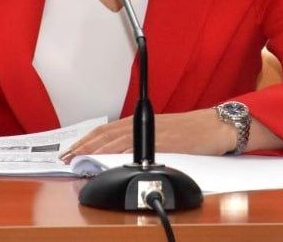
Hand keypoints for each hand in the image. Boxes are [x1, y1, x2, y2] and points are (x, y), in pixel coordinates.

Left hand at [61, 109, 234, 160]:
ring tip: (78, 160)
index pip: (106, 130)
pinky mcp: (161, 142)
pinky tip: (107, 160)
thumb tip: (121, 155)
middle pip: (106, 134)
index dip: (87, 140)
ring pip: (116, 140)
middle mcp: (143, 125)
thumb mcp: (162, 133)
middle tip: (66, 157)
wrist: (215, 127)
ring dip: (94, 151)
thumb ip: (142, 141)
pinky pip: (135, 148)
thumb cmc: (193, 131)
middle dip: (84, 146)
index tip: (72, 150)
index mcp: (141, 122)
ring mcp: (151, 133)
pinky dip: (118, 154)